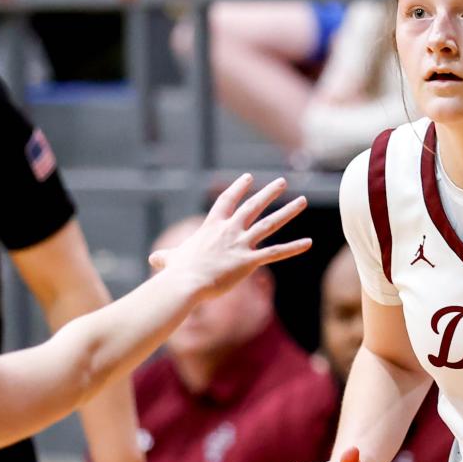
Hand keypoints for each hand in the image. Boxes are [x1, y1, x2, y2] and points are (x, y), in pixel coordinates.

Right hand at [149, 174, 309, 298]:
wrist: (186, 282)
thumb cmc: (177, 273)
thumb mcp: (170, 260)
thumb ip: (165, 258)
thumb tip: (153, 260)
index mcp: (212, 226)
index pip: (227, 201)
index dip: (238, 188)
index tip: (248, 178)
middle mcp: (229, 230)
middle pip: (253, 206)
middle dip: (269, 193)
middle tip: (281, 182)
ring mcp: (241, 244)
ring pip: (270, 223)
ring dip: (288, 211)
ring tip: (302, 201)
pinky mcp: (250, 261)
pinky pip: (276, 253)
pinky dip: (294, 248)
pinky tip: (309, 243)